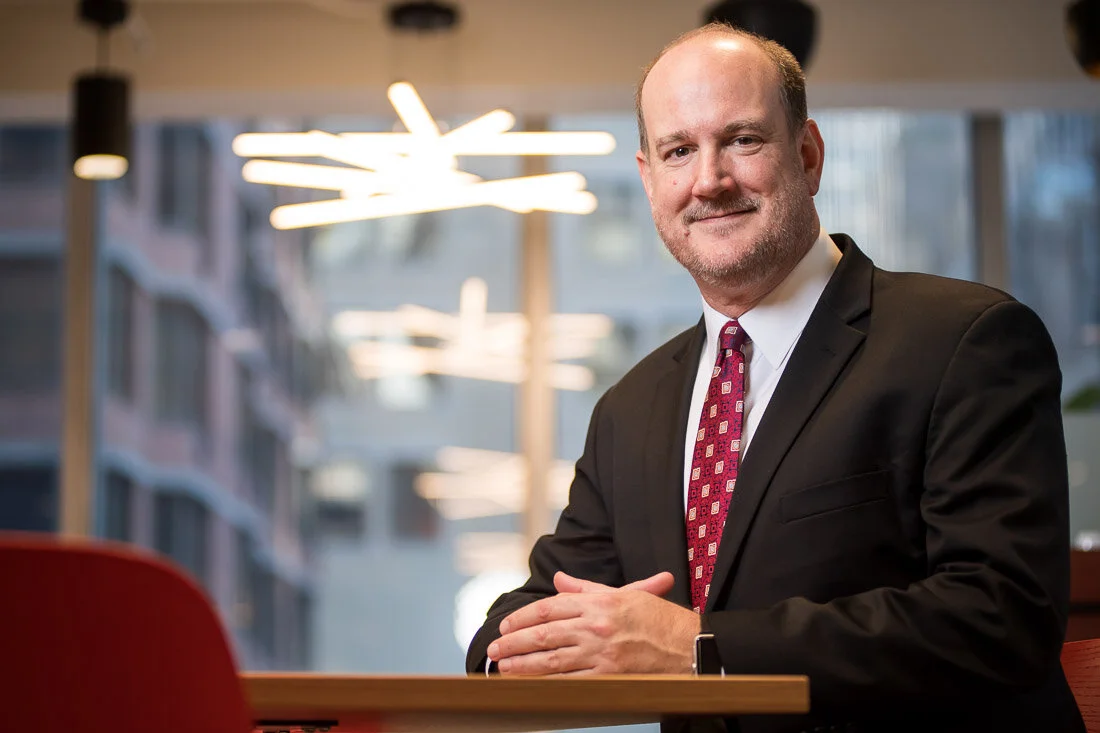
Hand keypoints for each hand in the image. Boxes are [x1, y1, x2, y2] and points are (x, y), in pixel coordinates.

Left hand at [486, 571, 700, 675]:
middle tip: (494, 649)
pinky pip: (570, 682)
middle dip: (513, 642)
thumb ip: (587, 588)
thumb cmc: (661, 620)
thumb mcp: (625, 594)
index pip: (550, 607)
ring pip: (550, 661)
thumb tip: (560, 580)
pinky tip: (531, 686)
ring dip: (522, 666)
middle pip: (543, 634)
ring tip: (503, 668)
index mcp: (599, 602)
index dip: (523, 617)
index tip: (506, 625)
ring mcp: (601, 654)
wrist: (691, 646)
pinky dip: (546, 685)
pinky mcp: (609, 677)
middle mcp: (596, 626)